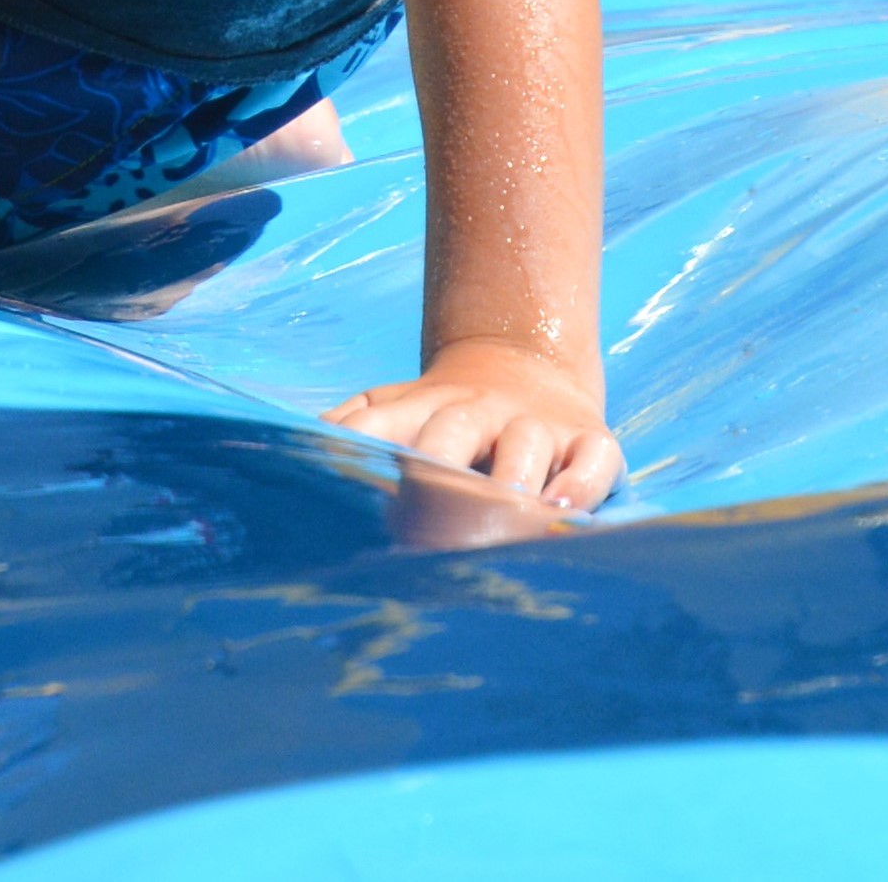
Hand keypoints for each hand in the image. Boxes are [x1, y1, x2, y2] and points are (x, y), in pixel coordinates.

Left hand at [326, 339, 622, 513]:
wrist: (524, 365)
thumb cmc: (446, 414)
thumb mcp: (394, 407)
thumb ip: (352, 428)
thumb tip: (294, 449)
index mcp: (424, 404)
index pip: (386, 421)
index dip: (365, 450)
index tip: (345, 487)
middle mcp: (479, 409)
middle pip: (454, 430)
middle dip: (437, 471)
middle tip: (422, 519)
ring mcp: (537, 424)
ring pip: (526, 445)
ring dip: (511, 481)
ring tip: (500, 522)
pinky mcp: (590, 439)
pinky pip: (594, 459)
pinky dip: (582, 483)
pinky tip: (562, 510)